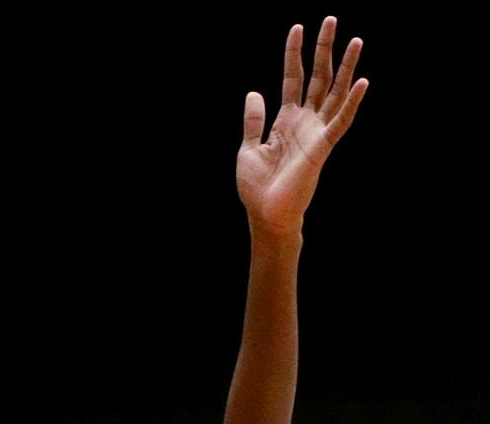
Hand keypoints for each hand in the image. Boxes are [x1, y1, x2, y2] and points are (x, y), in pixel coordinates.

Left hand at [237, 19, 366, 236]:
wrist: (266, 216)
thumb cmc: (257, 189)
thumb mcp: (248, 148)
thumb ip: (254, 120)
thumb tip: (254, 92)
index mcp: (286, 120)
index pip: (293, 78)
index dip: (294, 53)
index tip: (298, 27)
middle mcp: (304, 122)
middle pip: (318, 77)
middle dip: (324, 49)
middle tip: (331, 19)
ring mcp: (316, 133)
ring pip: (334, 93)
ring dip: (345, 67)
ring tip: (356, 40)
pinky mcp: (322, 148)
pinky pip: (340, 122)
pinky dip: (351, 103)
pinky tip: (362, 82)